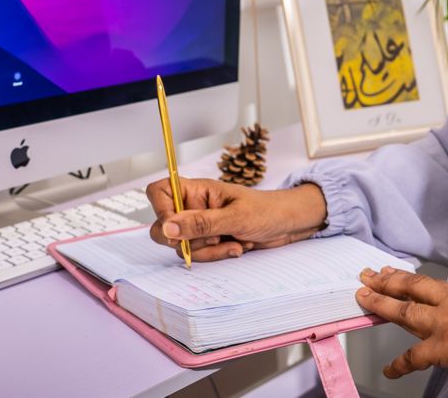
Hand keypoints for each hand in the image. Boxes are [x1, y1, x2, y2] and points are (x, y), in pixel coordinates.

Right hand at [145, 177, 326, 261]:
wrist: (287, 225)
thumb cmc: (266, 210)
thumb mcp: (235, 217)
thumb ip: (201, 223)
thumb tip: (168, 227)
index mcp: (197, 190)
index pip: (160, 192)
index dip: (160, 209)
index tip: (174, 228)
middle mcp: (194, 207)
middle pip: (164, 225)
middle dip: (185, 239)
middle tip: (210, 237)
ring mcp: (201, 226)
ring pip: (182, 245)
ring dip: (207, 250)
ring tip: (233, 241)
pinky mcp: (209, 242)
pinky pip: (198, 255)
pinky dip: (216, 255)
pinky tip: (236, 247)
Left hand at [355, 267, 447, 396]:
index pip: (428, 283)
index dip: (404, 278)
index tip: (387, 272)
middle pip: (412, 289)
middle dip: (385, 283)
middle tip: (365, 277)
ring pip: (406, 312)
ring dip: (382, 306)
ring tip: (363, 301)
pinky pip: (415, 355)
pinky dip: (399, 364)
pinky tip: (389, 369)